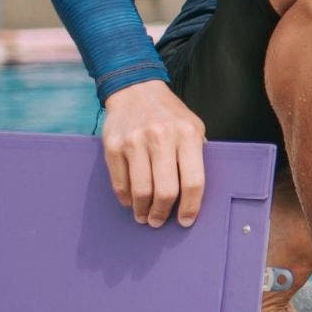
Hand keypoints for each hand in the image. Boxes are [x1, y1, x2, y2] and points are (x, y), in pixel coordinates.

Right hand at [101, 80, 207, 227]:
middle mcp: (161, 137)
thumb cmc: (170, 115)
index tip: (186, 221)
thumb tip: (198, 191)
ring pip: (141, 190)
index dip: (191, 206)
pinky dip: (126, 198)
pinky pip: (120, 182)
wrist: (136, 90)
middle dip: (163, 212)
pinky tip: (131, 202)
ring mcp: (135, 141)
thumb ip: (198, 154)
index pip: (193, 181)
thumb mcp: (194, 126)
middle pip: (166, 190)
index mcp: (188, 134)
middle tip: (159, 221)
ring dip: (143, 210)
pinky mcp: (113, 146)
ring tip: (144, 216)